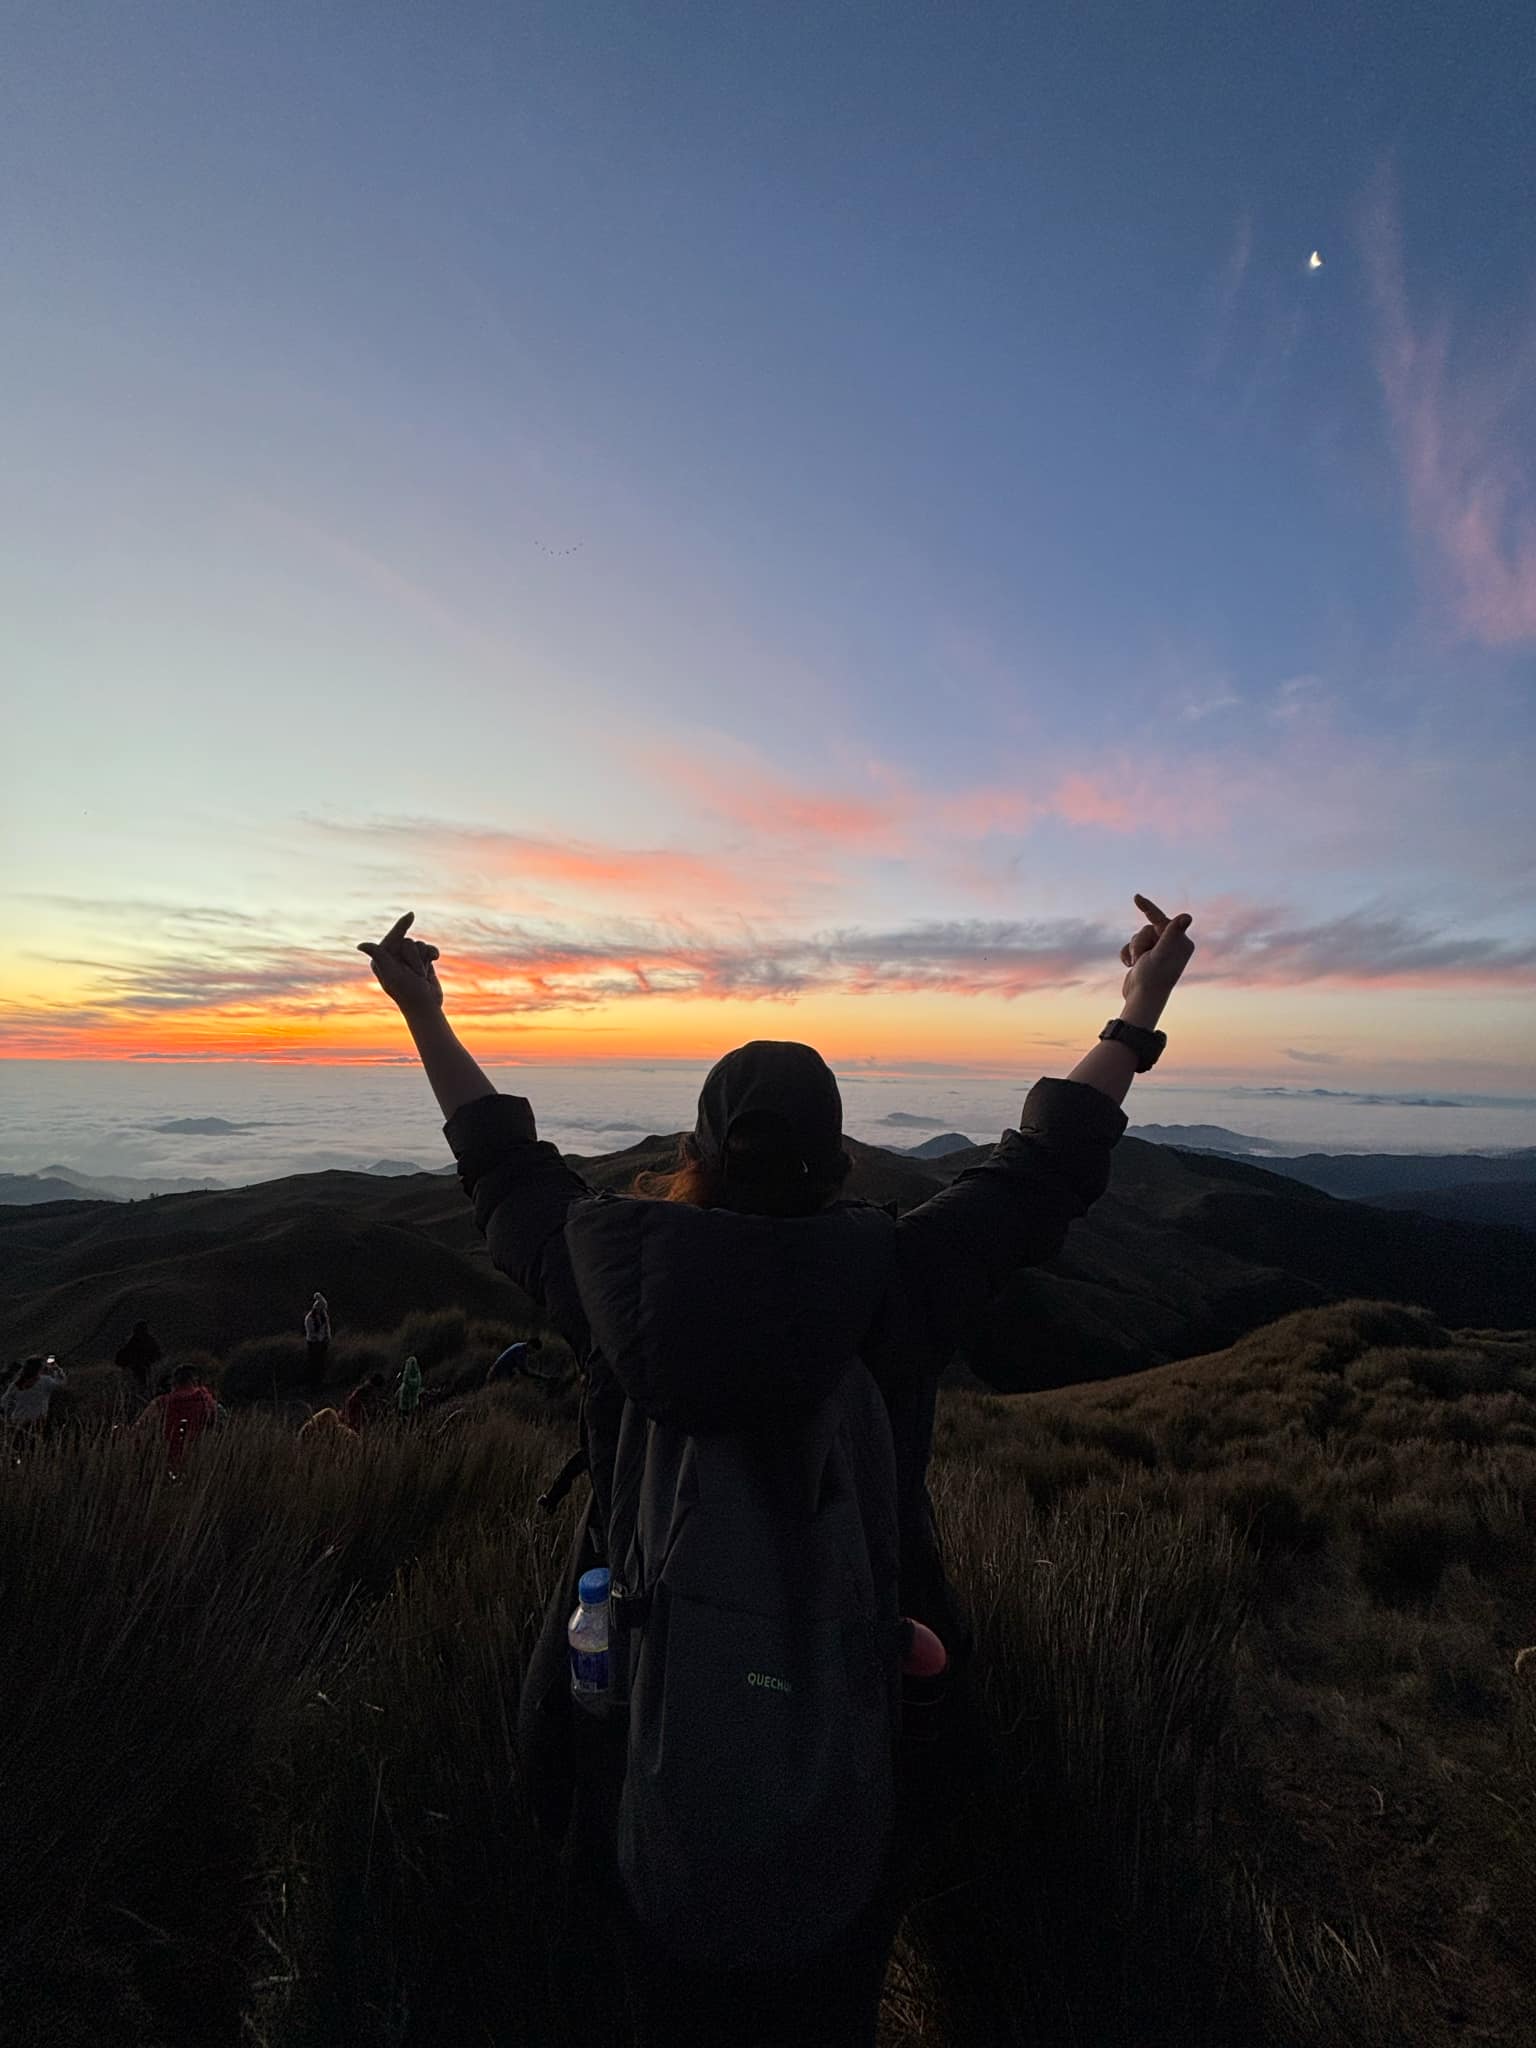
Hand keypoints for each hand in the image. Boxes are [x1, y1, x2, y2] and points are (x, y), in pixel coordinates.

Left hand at [358, 912, 444, 1020]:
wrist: (427, 1007)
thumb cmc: (408, 993)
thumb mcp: (393, 974)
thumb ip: (380, 955)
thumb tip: (360, 945)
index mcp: (381, 960)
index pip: (392, 938)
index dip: (401, 926)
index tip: (411, 915)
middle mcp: (393, 958)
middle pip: (409, 942)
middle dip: (414, 957)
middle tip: (414, 975)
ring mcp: (408, 959)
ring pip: (420, 945)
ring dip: (423, 960)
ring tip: (421, 976)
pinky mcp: (421, 961)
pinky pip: (429, 948)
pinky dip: (433, 954)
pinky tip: (435, 960)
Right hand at [1120, 894, 1193, 1015]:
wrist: (1141, 1001)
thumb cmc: (1153, 979)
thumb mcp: (1161, 954)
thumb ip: (1172, 934)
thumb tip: (1187, 916)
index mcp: (1182, 943)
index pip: (1162, 920)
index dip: (1149, 908)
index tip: (1136, 897)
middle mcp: (1174, 945)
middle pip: (1147, 929)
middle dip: (1139, 942)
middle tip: (1141, 959)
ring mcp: (1160, 951)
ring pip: (1138, 936)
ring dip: (1133, 949)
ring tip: (1137, 964)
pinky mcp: (1148, 956)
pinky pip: (1132, 945)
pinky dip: (1127, 954)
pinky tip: (1129, 966)